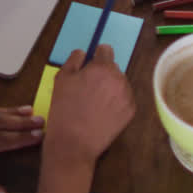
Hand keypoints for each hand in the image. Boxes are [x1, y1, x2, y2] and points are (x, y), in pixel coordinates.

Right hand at [43, 45, 135, 166]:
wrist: (74, 142)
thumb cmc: (65, 110)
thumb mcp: (61, 78)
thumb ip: (74, 60)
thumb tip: (83, 53)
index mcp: (102, 68)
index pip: (106, 50)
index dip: (96, 56)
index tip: (90, 65)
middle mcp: (118, 79)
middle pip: (113, 67)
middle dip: (102, 73)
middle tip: (88, 88)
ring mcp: (127, 96)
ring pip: (119, 83)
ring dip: (110, 87)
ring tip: (94, 102)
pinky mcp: (130, 111)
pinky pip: (124, 99)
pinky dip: (116, 102)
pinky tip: (102, 111)